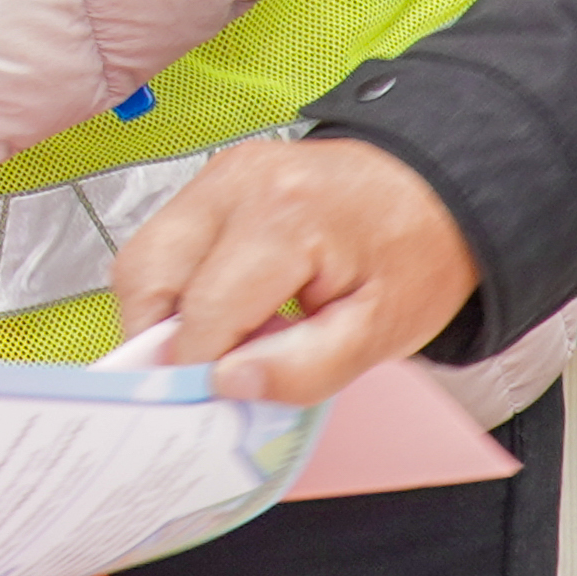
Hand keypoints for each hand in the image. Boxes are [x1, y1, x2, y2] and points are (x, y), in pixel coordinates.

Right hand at [107, 136, 481, 406]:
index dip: (200, 368)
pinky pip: (162, 242)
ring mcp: (218, 174)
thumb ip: (304, 369)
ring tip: (209, 343)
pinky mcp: (211, 180)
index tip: (209, 401)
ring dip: (158, 313)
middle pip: (147, 275)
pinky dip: (172, 286)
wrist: (435, 193)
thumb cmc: (415, 256)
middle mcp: (236, 184)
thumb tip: (226, 383)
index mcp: (284, 218)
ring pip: (141, 258)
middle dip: (157, 340)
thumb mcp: (380, 331)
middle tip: (196, 377)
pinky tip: (218, 309)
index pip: (204, 312)